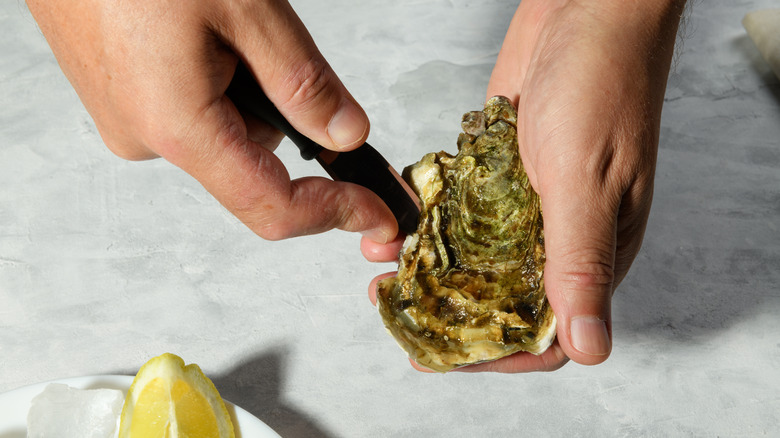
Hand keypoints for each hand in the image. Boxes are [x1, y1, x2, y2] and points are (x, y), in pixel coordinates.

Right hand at [27, 0, 396, 241]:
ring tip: (220, 22)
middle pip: (252, 162)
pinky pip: (189, 109)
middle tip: (273, 44)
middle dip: (286, 116)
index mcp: (178, 126)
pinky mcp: (118, 98)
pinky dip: (215, 80)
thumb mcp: (246, 8)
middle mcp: (145, 137)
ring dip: (246, 87)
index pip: (274, 207)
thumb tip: (345, 135)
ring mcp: (125, 119)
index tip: (377, 215)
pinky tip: (200, 32)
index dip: (335, 214)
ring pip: (223, 131)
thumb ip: (303, 82)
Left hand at [363, 0, 685, 371]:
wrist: (584, 10)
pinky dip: (432, 218)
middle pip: (502, 297)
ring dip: (433, 267)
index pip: (547, 330)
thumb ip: (581, 264)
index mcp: (595, 248)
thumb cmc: (605, 85)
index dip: (496, 353)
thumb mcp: (586, 183)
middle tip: (400, 310)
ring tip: (386, 269)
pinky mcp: (500, 169)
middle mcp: (559, 232)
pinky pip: (462, 208)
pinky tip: (400, 221)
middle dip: (449, 311)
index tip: (442, 354)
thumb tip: (590, 348)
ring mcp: (526, 201)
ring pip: (476, 254)